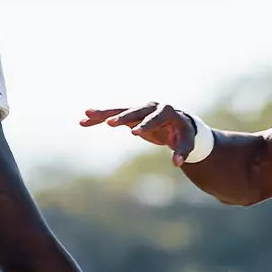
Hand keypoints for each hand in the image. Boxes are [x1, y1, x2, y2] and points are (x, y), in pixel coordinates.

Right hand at [82, 104, 197, 166]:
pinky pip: (112, 116)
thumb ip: (182, 152)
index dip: (146, 125)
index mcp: (166, 112)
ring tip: (86, 114)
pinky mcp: (130, 115)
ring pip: (119, 111)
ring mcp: (138, 109)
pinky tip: (84, 121)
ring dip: (103, 114)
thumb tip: (177, 163)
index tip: (134, 133)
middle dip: (123, 117)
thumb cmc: (183, 133)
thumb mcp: (186, 142)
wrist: (177, 123)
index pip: (155, 118)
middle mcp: (150, 107)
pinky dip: (99, 119)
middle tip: (110, 123)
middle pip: (135, 111)